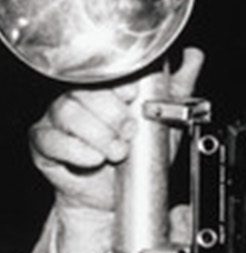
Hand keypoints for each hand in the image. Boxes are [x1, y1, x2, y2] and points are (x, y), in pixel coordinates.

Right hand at [30, 48, 204, 220]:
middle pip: (82, 90)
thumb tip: (193, 56)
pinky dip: (76, 150)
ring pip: (67, 111)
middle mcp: (78, 99)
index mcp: (104, 90)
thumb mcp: (165, 122)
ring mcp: (57, 120)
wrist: (114, 196)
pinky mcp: (44, 143)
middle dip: (111, 112)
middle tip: (130, 132)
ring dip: (97, 133)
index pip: (103, 72)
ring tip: (117, 151)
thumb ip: (178, 89)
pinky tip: (94, 158)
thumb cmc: (137, 158)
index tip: (133, 95)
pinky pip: (50, 139)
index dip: (118, 82)